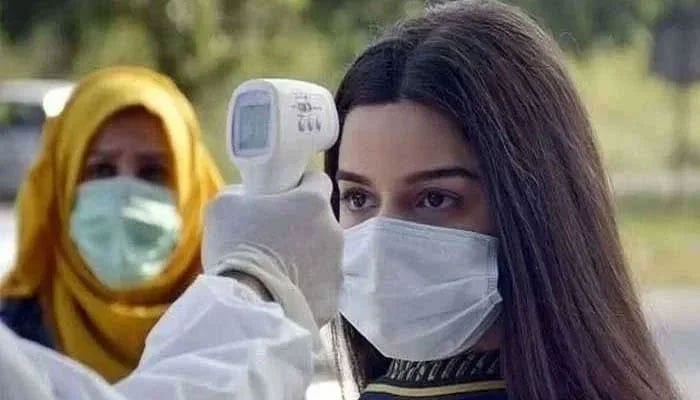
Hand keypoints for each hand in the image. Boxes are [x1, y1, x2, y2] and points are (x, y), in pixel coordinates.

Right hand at [202, 172, 342, 330]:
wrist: (246, 308)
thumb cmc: (236, 250)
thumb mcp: (223, 208)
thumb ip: (239, 194)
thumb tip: (244, 197)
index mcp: (313, 203)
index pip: (317, 181)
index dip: (299, 186)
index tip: (283, 197)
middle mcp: (334, 232)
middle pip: (319, 222)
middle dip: (300, 228)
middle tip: (270, 239)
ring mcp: (337, 268)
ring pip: (321, 256)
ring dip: (304, 259)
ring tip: (273, 272)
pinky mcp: (333, 300)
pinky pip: (319, 287)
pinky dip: (304, 289)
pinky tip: (281, 295)